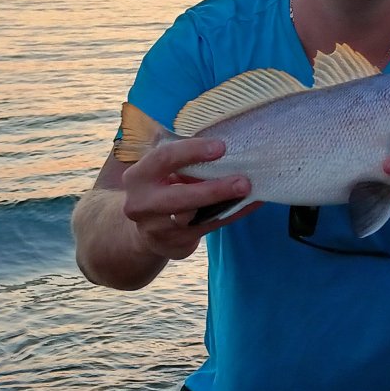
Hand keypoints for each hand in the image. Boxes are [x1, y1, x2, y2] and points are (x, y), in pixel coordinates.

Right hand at [121, 138, 255, 259]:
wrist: (146, 229)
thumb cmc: (161, 186)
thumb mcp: (160, 170)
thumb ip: (182, 160)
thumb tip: (223, 146)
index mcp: (137, 178)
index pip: (163, 159)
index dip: (192, 151)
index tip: (221, 147)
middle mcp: (142, 205)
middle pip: (180, 198)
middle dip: (214, 190)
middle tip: (243, 182)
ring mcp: (158, 229)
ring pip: (197, 218)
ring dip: (228, 204)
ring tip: (251, 192)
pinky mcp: (176, 244)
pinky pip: (210, 227)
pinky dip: (232, 214)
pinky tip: (251, 204)